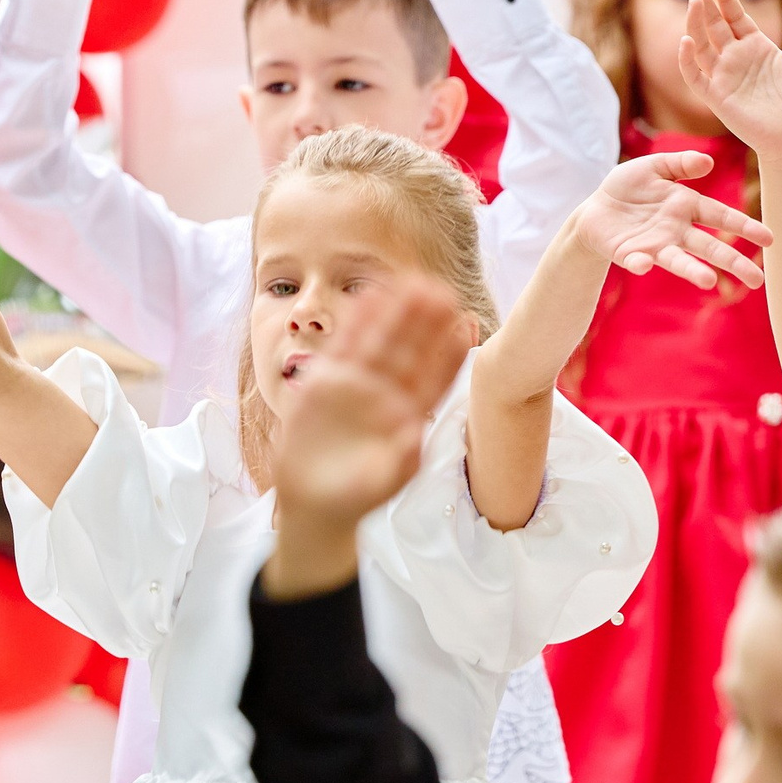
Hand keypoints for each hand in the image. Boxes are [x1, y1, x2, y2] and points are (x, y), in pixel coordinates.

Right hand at [273, 275, 471, 531]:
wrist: (315, 502)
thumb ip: (400, 459)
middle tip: (440, 288)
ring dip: (394, 312)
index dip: (450, 353)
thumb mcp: (382, 482)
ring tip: (407, 281)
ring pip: (381, 341)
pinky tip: (369, 295)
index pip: (436, 378)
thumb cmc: (356, 497)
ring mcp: (358, 385)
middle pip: (411, 351)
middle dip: (425, 321)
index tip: (466, 324)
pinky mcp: (328, 381)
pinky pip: (346, 345)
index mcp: (410, 416)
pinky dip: (357, 322)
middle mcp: (387, 395)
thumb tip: (414, 430)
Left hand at [571, 150, 772, 289]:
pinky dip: (640, 264)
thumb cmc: (628, 187)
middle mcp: (676, 231)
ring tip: (709, 281)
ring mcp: (655, 246)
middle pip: (710, 247)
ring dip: (693, 271)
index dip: (744, 227)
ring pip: (679, 260)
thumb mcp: (653, 166)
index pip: (721, 216)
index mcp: (687, 207)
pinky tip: (644, 265)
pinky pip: (637, 261)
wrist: (595, 210)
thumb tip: (707, 161)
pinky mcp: (631, 255)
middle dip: (733, 263)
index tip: (769, 239)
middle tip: (757, 281)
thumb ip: (679, 163)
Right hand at [677, 0, 781, 157]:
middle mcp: (736, 59)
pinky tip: (687, 40)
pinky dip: (688, 59)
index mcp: (757, 48)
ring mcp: (724, 77)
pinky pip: (696, 76)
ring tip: (694, 1)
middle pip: (711, 22)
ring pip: (701, 44)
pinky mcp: (717, 98)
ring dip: (694, 23)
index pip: (734, 15)